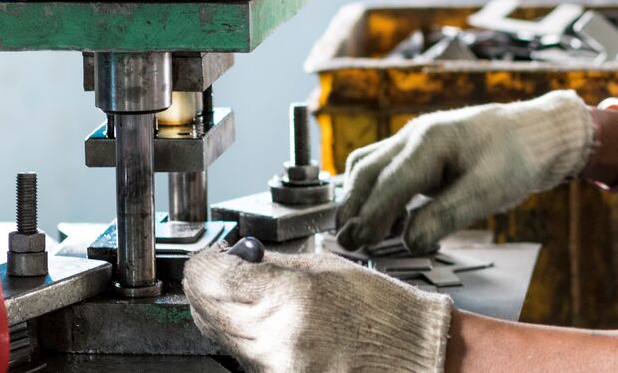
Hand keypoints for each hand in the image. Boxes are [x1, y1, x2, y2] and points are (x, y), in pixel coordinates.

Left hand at [184, 246, 452, 372]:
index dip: (205, 263)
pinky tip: (264, 323)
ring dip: (224, 313)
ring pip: (221, 336)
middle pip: (208, 310)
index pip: (216, 278)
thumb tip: (235, 257)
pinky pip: (243, 357)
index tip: (208, 257)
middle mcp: (276, 337)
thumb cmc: (385, 316)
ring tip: (246, 297)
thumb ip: (275, 266)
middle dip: (208, 288)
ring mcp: (274, 367)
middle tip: (218, 272)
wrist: (413, 360)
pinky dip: (243, 338)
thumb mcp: (329, 270)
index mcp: (291, 297)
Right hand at [335, 90, 594, 252]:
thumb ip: (445, 216)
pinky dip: (379, 191)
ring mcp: (418, 139)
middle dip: (354, 207)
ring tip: (361, 233)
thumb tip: (408, 242)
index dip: (370, 217)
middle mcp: (415, 134)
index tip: (358, 246)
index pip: (387, 183)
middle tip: (346, 243)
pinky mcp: (426, 150)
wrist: (541, 133)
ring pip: (372, 165)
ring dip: (361, 197)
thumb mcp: (488, 191)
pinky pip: (389, 167)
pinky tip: (391, 219)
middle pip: (367, 170)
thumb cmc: (519, 157)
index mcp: (429, 140)